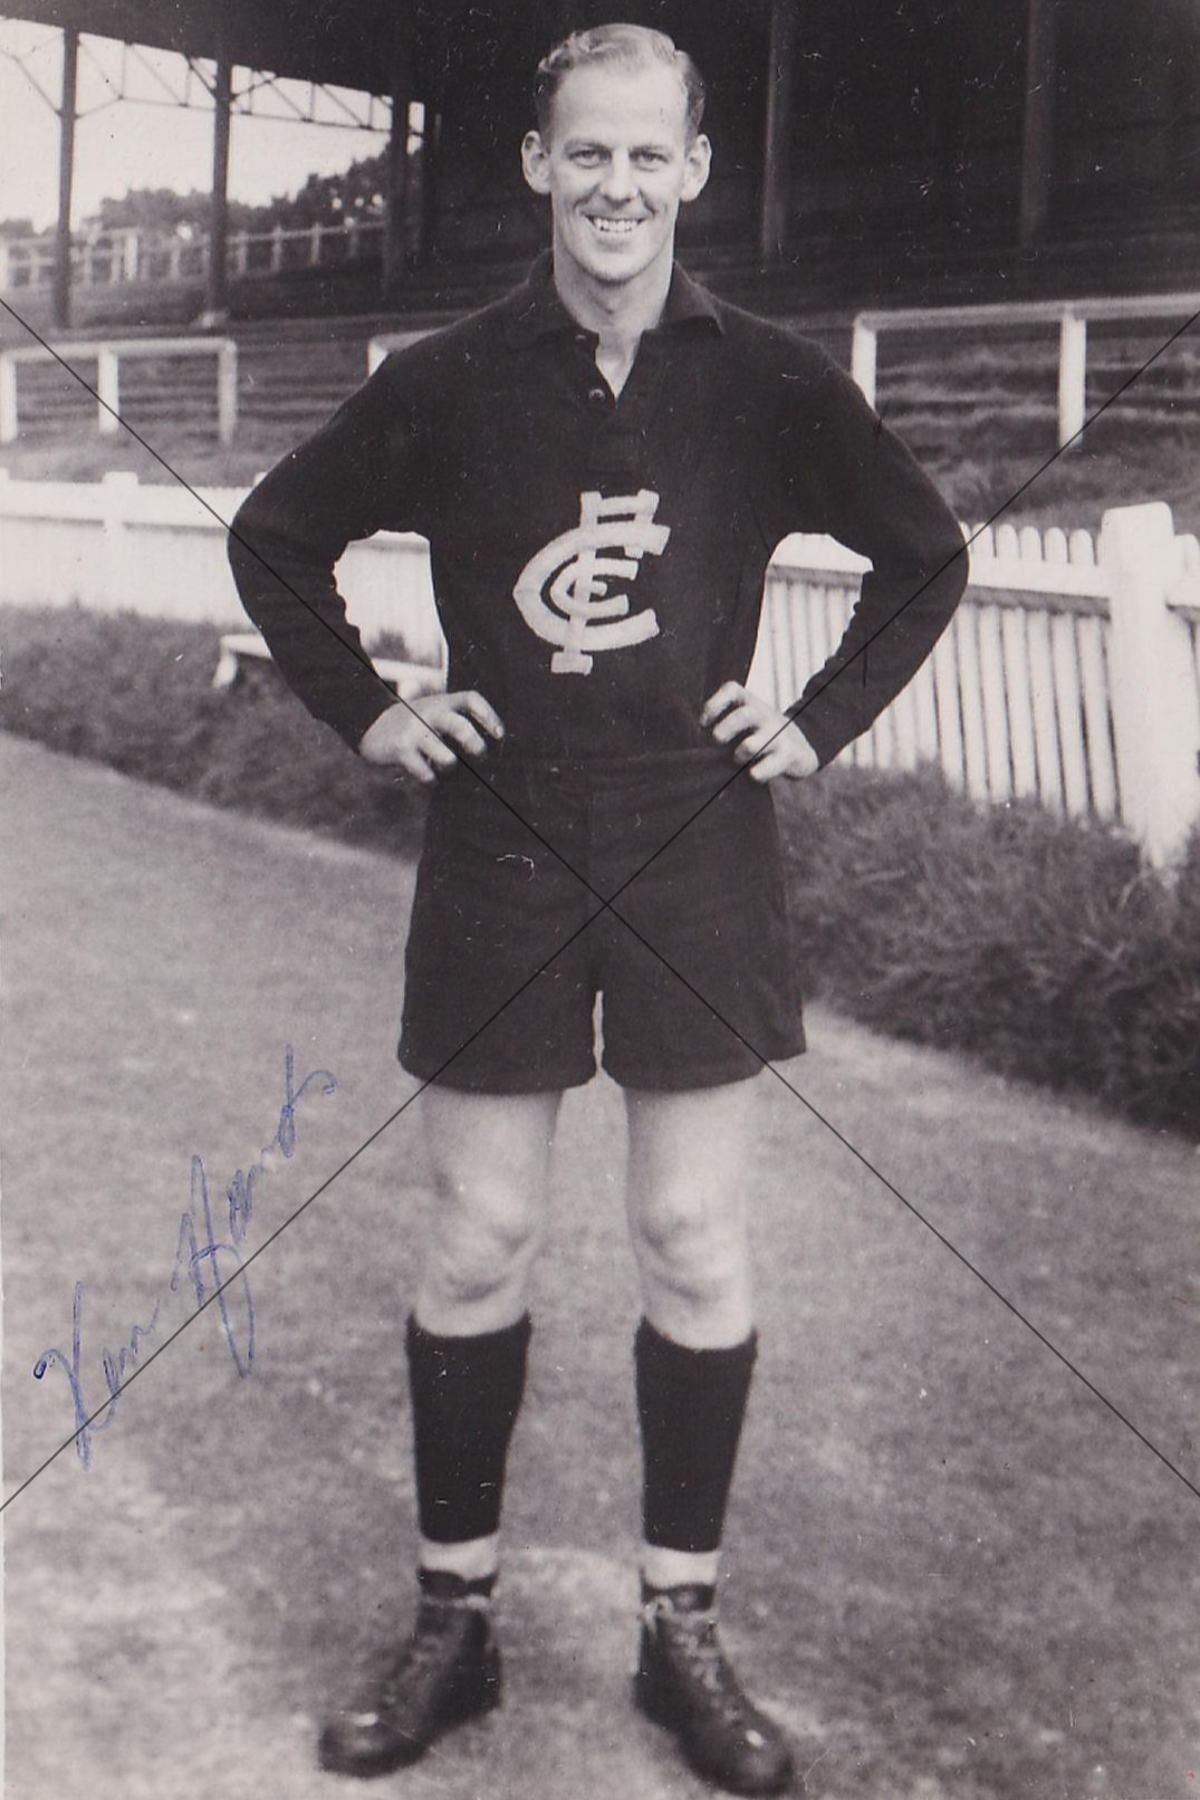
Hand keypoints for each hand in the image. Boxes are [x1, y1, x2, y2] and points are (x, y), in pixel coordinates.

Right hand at [358, 691, 504, 783]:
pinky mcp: (400, 750)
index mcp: (442, 702)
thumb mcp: (434, 713)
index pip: (471, 699)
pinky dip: (431, 780)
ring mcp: (414, 731)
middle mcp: (429, 713)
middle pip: (459, 726)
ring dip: (450, 767)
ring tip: (445, 767)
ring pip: (446, 757)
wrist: (371, 727)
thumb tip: (486, 753)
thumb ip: (455, 722)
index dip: (489, 716)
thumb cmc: (415, 726)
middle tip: (480, 755)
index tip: (500, 735)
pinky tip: (428, 777)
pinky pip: (426, 774)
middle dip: (475, 745)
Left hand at [700, 682, 819, 782]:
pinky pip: (773, 764)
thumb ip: (723, 723)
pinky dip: (759, 772)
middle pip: (744, 715)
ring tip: (737, 760)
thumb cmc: (760, 735)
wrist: (801, 747)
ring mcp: (778, 735)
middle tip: (717, 742)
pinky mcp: (789, 755)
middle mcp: (764, 716)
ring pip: (753, 745)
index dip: (714, 704)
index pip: (732, 690)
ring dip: (740, 754)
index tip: (702, 723)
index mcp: (750, 703)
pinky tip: (753, 775)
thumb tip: (693, 739)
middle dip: (725, 730)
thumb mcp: (744, 721)